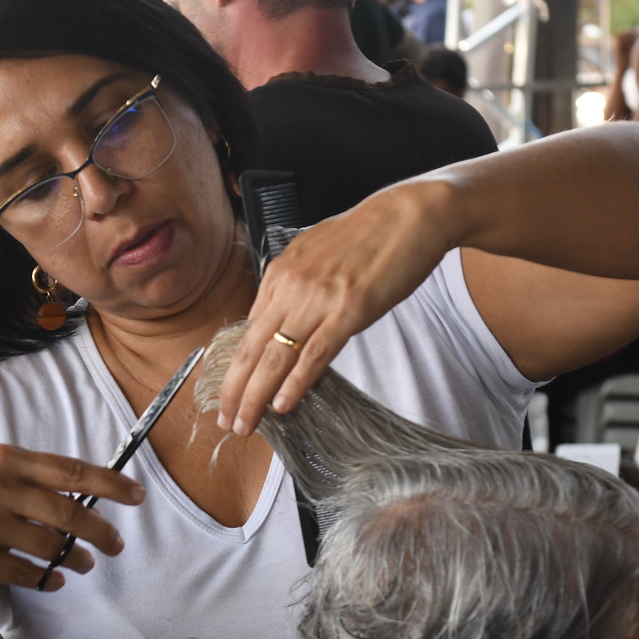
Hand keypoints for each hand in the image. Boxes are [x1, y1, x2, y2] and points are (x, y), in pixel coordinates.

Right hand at [0, 444, 143, 591]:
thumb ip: (25, 474)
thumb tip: (81, 491)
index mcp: (3, 458)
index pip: (71, 470)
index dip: (111, 485)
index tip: (137, 496)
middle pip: (70, 513)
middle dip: (102, 532)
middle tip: (117, 544)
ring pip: (52, 547)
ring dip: (77, 559)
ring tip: (86, 563)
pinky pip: (28, 574)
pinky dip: (48, 579)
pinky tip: (54, 579)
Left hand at [216, 181, 457, 435]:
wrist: (412, 214)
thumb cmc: (370, 234)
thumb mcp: (317, 253)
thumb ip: (294, 284)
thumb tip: (278, 316)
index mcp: (281, 272)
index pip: (247, 329)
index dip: (235, 367)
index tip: (230, 393)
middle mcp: (292, 285)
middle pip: (251, 347)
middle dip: (234, 390)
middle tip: (226, 420)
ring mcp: (319, 298)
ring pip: (275, 357)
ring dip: (256, 396)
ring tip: (246, 425)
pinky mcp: (350, 310)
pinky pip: (315, 354)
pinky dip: (296, 383)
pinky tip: (283, 405)